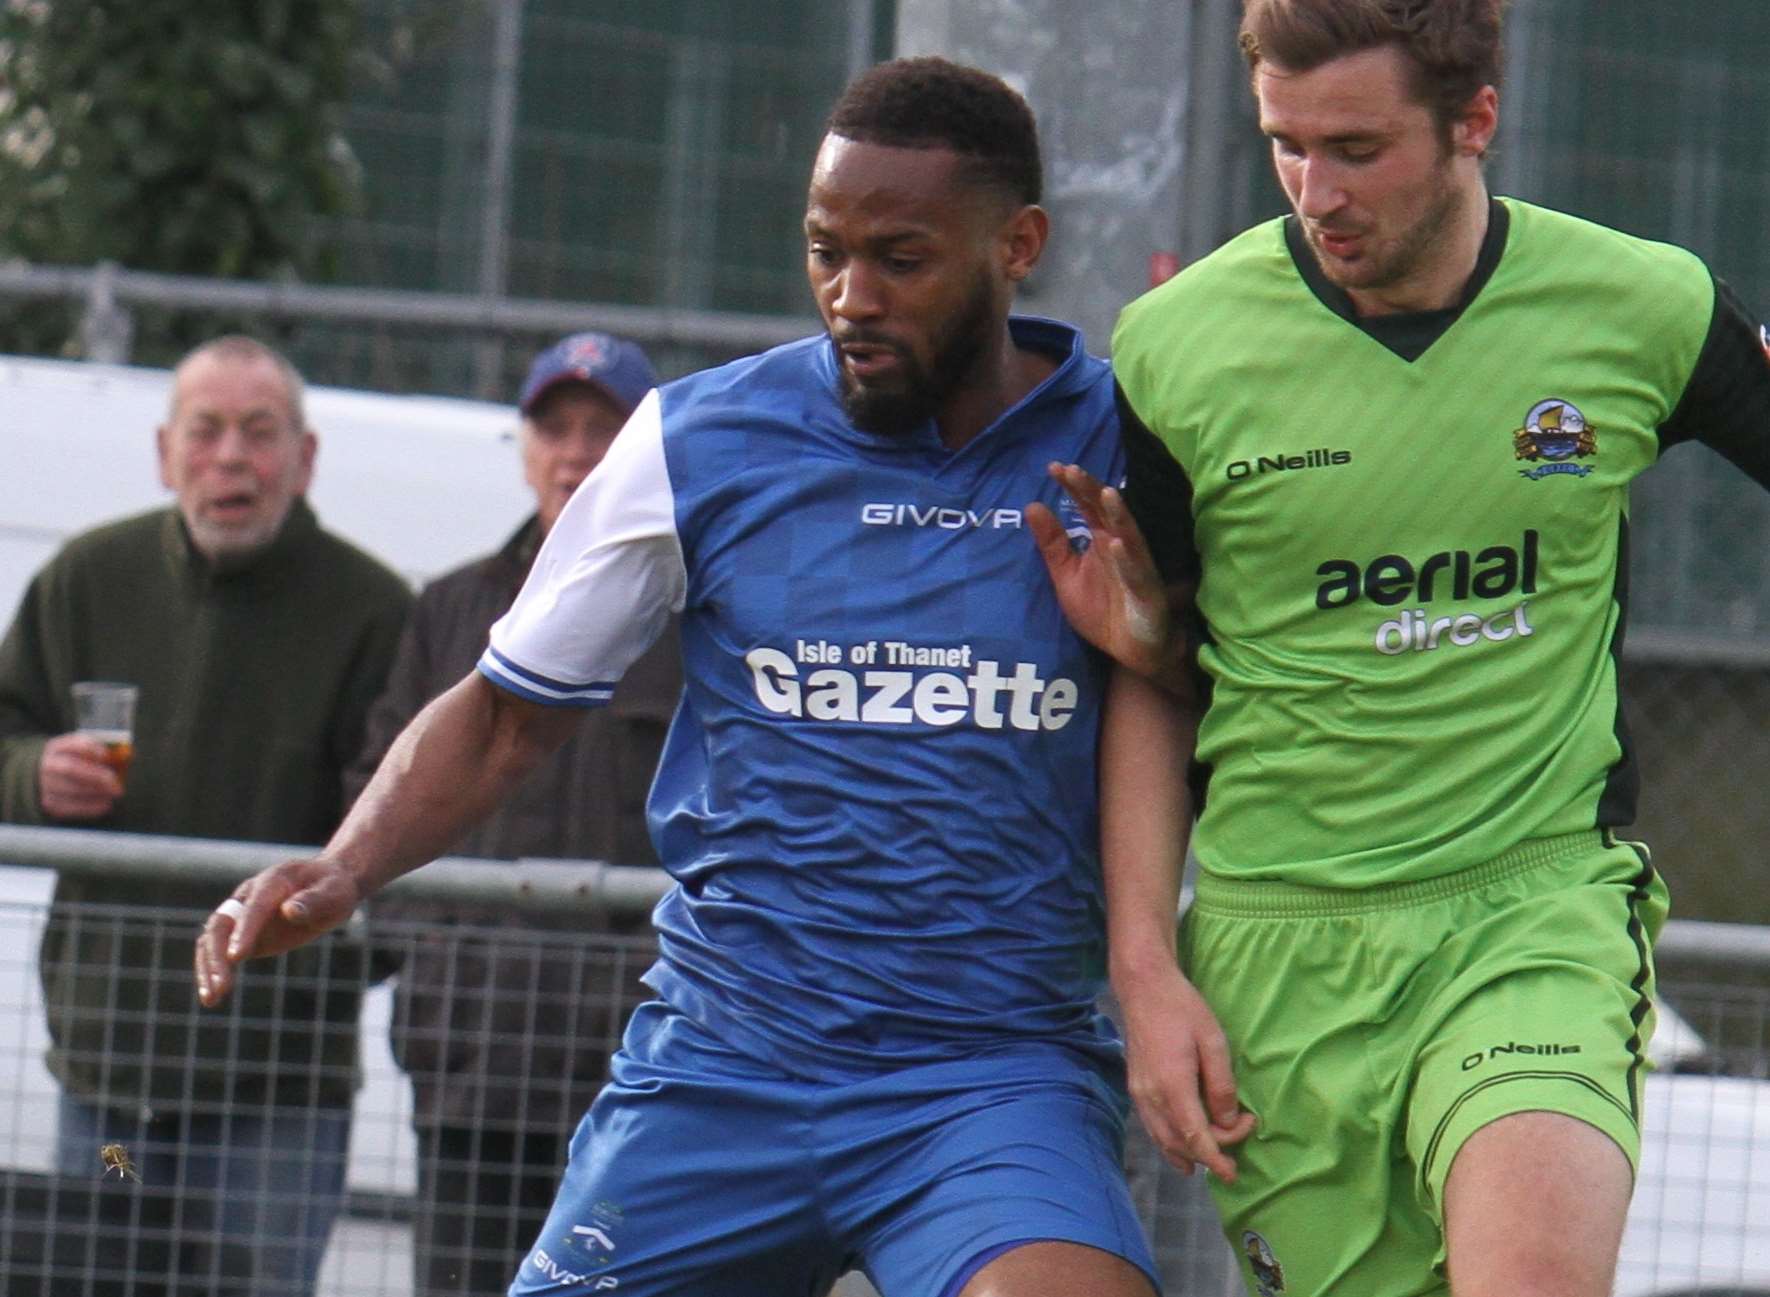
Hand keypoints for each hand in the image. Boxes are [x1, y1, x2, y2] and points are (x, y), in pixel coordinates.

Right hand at [38, 733, 121, 819]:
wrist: (47, 778)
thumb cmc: (76, 762)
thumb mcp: (84, 751)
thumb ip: (104, 751)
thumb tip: (128, 755)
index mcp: (57, 747)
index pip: (72, 744)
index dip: (90, 748)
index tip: (106, 754)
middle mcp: (48, 765)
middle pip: (71, 768)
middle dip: (97, 776)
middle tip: (117, 784)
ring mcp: (46, 785)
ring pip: (72, 789)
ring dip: (97, 792)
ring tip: (116, 792)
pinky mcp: (49, 803)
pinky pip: (70, 807)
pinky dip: (91, 807)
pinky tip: (107, 804)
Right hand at [194, 857, 362, 1007]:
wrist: (327, 885)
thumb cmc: (334, 888)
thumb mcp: (334, 893)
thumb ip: (314, 901)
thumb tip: (289, 910)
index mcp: (273, 882)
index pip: (254, 906)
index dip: (244, 930)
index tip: (236, 957)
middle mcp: (249, 896)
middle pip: (222, 923)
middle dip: (217, 955)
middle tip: (220, 988)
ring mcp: (242, 914)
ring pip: (213, 938)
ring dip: (208, 967)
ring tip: (211, 1000)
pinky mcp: (242, 933)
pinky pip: (219, 951)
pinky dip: (212, 971)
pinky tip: (213, 996)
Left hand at [1027, 463, 1175, 681]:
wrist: (1129, 650)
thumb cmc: (1101, 610)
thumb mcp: (1066, 576)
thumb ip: (1052, 544)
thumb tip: (1032, 505)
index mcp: (1101, 540)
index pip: (1087, 506)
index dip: (1073, 487)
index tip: (1054, 467)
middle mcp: (1120, 546)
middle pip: (1106, 513)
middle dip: (1091, 491)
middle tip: (1073, 470)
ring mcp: (1136, 566)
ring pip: (1128, 535)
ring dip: (1117, 515)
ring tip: (1105, 494)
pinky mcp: (1146, 590)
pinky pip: (1137, 572)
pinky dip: (1127, 558)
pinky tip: (1116, 544)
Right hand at [1118, 961, 1255, 1179]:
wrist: (1143, 988)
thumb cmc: (1182, 1009)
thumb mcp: (1214, 1042)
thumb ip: (1222, 1086)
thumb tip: (1228, 1121)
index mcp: (1173, 1087)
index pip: (1197, 1138)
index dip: (1217, 1160)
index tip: (1235, 1173)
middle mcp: (1152, 1098)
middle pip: (1181, 1145)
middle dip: (1211, 1152)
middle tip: (1240, 1129)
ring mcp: (1140, 1095)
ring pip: (1163, 1141)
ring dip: (1188, 1155)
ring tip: (1213, 1159)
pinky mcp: (1136, 1089)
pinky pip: (1152, 1129)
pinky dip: (1169, 1145)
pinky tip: (1181, 1152)